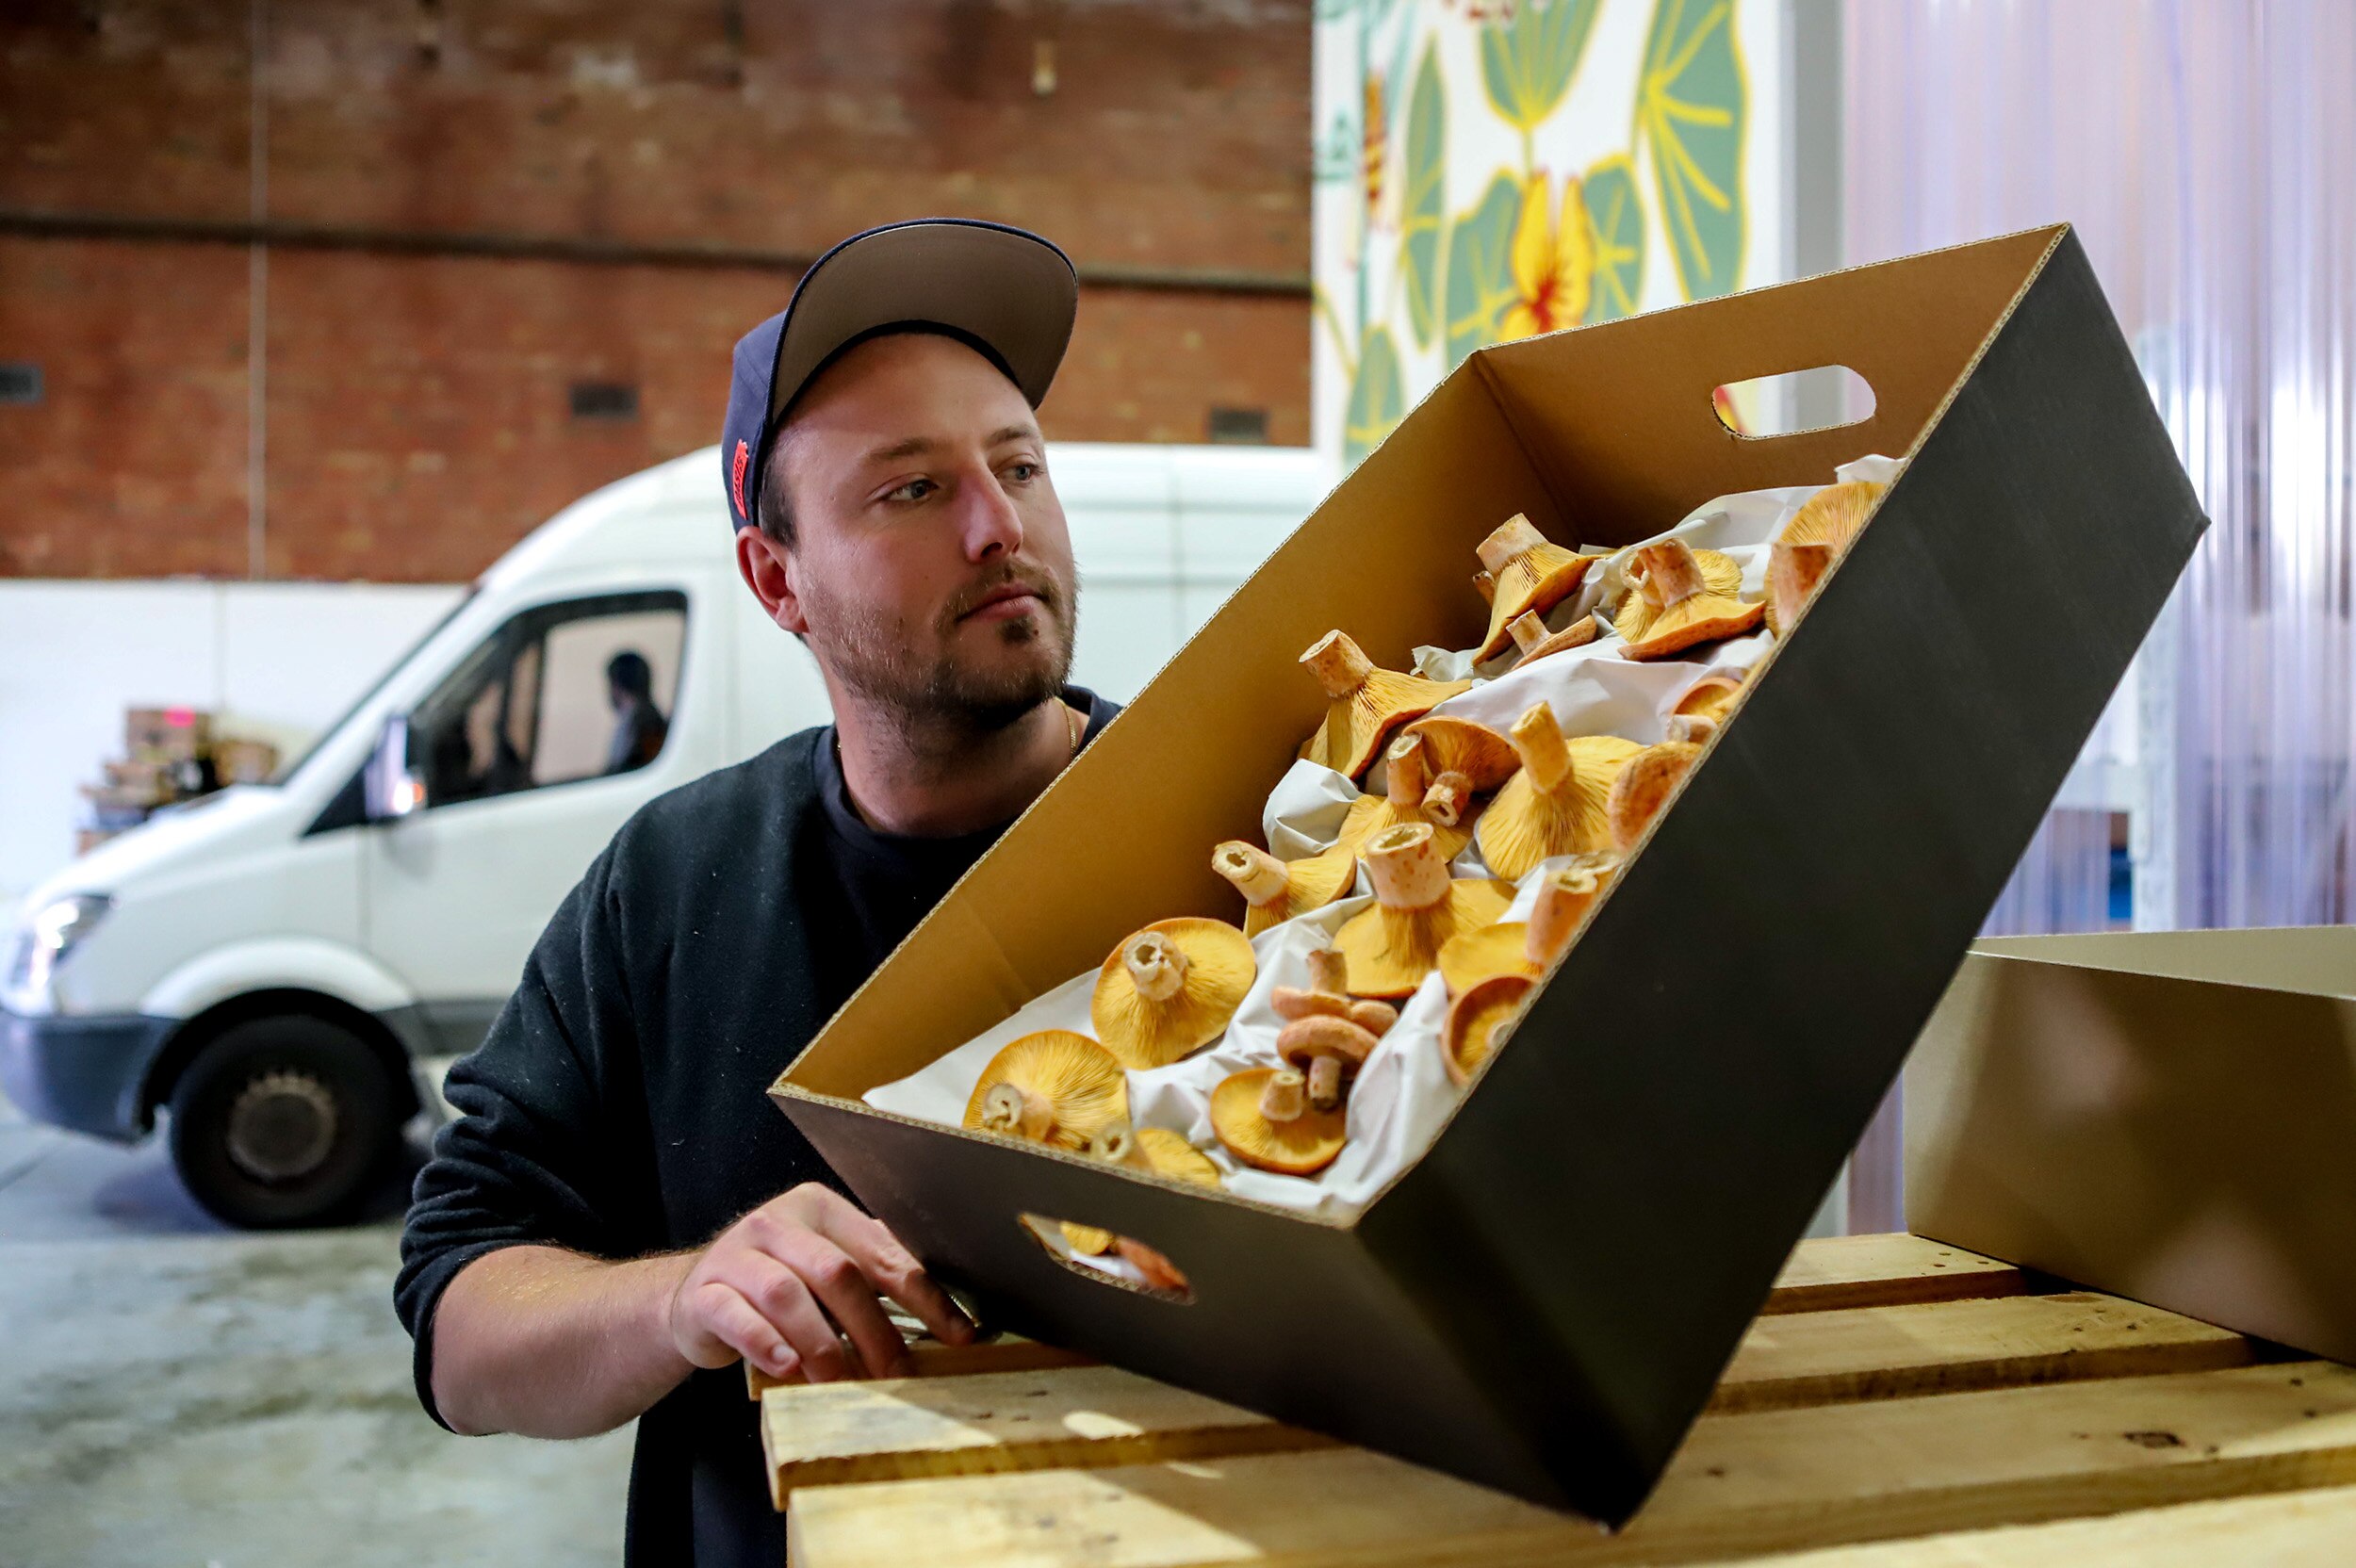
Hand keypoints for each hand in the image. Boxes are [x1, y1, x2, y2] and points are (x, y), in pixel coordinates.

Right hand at [665, 1183, 973, 1384]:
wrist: (694, 1302)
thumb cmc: (776, 1287)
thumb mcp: (823, 1273)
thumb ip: (872, 1280)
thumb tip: (948, 1322)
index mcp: (820, 1209)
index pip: (883, 1253)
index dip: (925, 1298)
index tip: (959, 1337)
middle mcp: (777, 1223)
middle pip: (838, 1274)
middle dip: (875, 1331)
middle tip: (897, 1377)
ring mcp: (736, 1255)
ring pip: (787, 1295)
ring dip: (822, 1345)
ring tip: (843, 1384)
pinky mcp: (703, 1293)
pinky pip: (736, 1316)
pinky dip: (765, 1343)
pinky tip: (788, 1367)